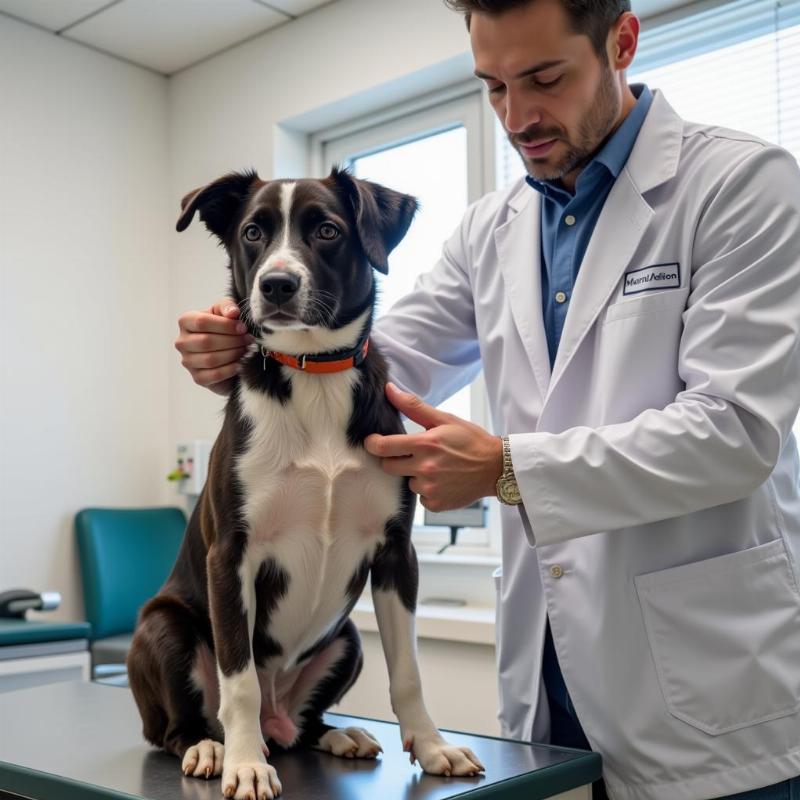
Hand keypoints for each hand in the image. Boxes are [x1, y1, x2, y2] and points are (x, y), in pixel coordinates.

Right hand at [175, 298, 254, 395]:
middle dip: (232, 341)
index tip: (243, 327)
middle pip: (206, 342)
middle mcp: (182, 342)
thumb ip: (227, 307)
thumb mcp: (225, 311)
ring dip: (233, 354)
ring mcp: (188, 361)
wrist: (226, 350)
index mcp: (186, 322)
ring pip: (210, 359)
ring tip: (246, 349)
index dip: (225, 325)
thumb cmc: (223, 327)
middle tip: (248, 340)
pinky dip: (231, 369)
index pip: (202, 322)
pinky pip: (215, 374)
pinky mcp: (197, 378)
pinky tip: (241, 363)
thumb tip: (233, 313)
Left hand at [364, 383, 502, 510]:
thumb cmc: (471, 440)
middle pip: (388, 466)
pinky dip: (427, 490)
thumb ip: (414, 406)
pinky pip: (420, 496)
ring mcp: (430, 489)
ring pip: (406, 482)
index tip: (373, 441)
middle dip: (394, 459)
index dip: (373, 444)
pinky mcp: (435, 504)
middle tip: (412, 453)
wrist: (496, 468)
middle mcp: (425, 468)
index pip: (383, 447)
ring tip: (435, 467)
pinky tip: (442, 481)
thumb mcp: (444, 419)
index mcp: (425, 444)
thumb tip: (390, 389)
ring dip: (414, 475)